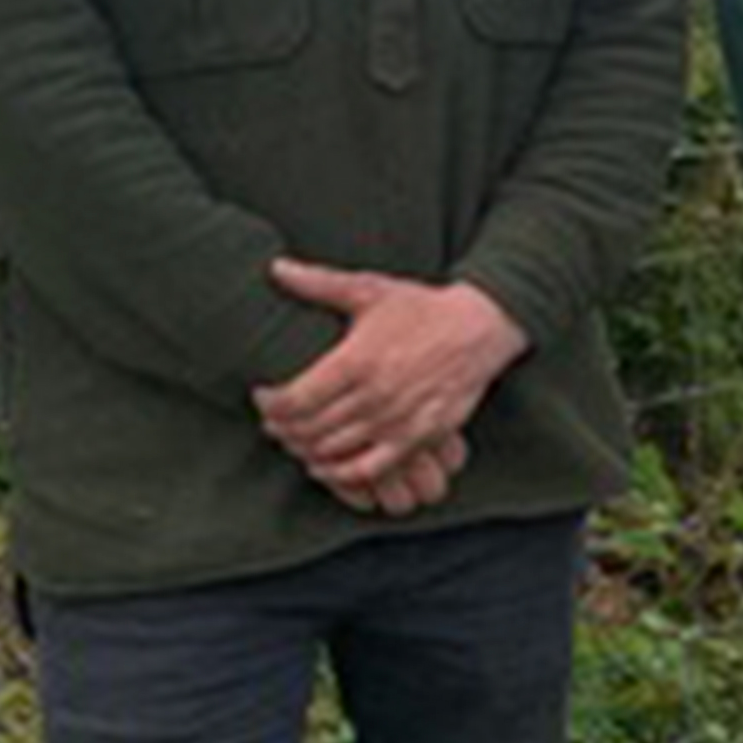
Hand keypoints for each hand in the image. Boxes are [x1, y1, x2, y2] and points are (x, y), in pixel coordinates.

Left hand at [254, 263, 529, 500]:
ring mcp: (396, 421)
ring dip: (305, 450)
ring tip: (295, 439)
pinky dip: (340, 474)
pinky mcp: (417, 437)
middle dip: (282, 429)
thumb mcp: (370, 289)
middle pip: (309, 429)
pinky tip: (325, 467)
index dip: (270, 405)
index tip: (262, 397)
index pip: (295, 399)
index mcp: (356, 360)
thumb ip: (319, 283)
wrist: (479, 328)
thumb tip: (276, 268)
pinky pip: (369, 469)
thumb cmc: (422, 307)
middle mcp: (373, 396)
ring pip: (333, 451)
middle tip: (273, 422)